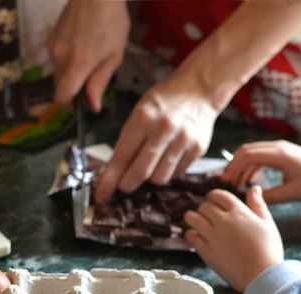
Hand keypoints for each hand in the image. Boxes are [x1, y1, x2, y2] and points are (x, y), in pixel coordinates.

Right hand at [47, 0, 129, 112]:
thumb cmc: (111, 21)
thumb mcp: (114, 55)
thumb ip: (100, 82)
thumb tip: (93, 106)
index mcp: (77, 65)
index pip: (61, 97)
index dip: (70, 105)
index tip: (81, 104)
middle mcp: (59, 58)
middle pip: (59, 86)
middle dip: (73, 88)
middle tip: (93, 78)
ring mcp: (53, 46)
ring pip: (58, 71)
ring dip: (70, 73)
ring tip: (90, 56)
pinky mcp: (51, 37)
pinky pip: (56, 57)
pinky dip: (66, 59)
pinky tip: (81, 45)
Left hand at [93, 73, 217, 203]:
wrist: (198, 90)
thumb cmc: (163, 103)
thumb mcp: (139, 112)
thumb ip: (127, 140)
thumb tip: (113, 173)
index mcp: (144, 117)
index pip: (122, 156)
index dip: (110, 180)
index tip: (101, 195)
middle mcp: (164, 129)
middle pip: (141, 172)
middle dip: (127, 185)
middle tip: (124, 186)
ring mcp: (183, 140)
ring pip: (160, 178)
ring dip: (150, 179)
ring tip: (150, 165)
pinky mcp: (198, 149)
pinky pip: (176, 174)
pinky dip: (167, 172)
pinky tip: (166, 159)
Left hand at [185, 186, 282, 292]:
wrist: (262, 276)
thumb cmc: (269, 250)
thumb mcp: (267, 224)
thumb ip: (258, 204)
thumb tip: (254, 188)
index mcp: (239, 212)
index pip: (219, 195)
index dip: (214, 196)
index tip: (213, 200)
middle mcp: (223, 221)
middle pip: (204, 206)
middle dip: (205, 208)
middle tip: (206, 214)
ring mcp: (213, 236)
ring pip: (192, 218)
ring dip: (192, 217)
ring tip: (195, 221)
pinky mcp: (206, 251)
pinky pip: (190, 237)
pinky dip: (190, 234)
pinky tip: (195, 236)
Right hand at [220, 141, 300, 203]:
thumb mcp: (291, 194)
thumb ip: (270, 197)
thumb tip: (250, 199)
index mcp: (280, 155)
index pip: (248, 155)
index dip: (234, 167)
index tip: (225, 181)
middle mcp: (278, 147)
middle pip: (246, 150)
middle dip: (233, 165)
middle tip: (225, 181)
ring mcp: (280, 147)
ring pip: (252, 151)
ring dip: (241, 164)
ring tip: (234, 182)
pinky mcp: (282, 152)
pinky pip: (260, 155)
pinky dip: (250, 165)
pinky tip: (248, 179)